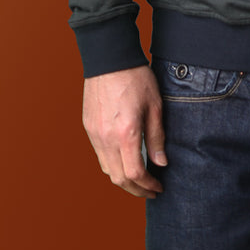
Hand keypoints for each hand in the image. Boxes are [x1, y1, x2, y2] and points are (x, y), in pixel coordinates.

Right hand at [82, 65, 166, 197]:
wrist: (110, 59)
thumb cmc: (136, 78)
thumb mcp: (155, 105)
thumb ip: (157, 137)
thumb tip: (161, 162)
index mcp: (126, 133)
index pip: (135, 173)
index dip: (147, 185)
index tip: (158, 187)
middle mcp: (106, 138)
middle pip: (118, 178)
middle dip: (136, 190)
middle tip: (150, 191)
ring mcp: (94, 134)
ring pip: (107, 169)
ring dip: (123, 180)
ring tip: (140, 179)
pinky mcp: (88, 128)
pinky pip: (100, 155)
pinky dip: (113, 165)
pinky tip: (125, 160)